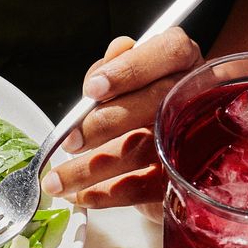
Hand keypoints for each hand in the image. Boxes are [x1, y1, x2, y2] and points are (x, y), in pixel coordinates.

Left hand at [40, 28, 203, 207]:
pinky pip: (141, 188)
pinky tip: (80, 194)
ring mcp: (189, 141)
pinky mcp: (178, 180)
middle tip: (71, 140)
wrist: (181, 148)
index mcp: (182, 63)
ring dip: (90, 168)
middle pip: (154, 103)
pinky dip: (105, 194)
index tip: (93, 89)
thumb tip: (107, 64)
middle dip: (104, 123)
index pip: (169, 52)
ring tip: (57, 180)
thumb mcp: (132, 74)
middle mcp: (191, 97)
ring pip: (141, 149)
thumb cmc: (146, 100)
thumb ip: (117, 66)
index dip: (131, 68)